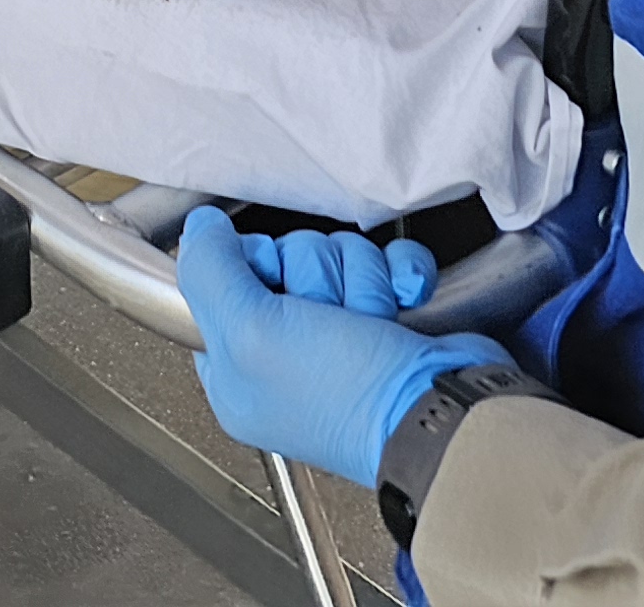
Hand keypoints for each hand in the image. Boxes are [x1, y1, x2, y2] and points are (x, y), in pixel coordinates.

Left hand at [177, 205, 511, 486]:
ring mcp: (341, 341)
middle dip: (314, 275)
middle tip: (327, 316)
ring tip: (369, 321)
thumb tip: (202, 229)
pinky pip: (386, 262)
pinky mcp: (390, 324)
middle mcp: (287, 357)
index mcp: (239, 371)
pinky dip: (399, 273)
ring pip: (337, 256)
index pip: (222, 282)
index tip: (270, 287)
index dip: (250, 270)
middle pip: (286, 260)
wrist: (442, 415)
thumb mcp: (251, 333)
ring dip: (360, 279)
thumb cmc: (347, 395)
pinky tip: (403, 300)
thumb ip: (210, 272)